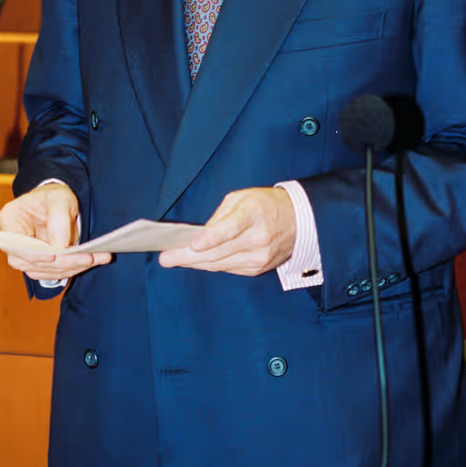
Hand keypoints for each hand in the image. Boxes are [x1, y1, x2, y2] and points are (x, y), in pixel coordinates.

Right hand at [0, 182, 111, 280]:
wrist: (56, 202)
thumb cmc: (53, 196)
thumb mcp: (59, 198)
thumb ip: (58, 219)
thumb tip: (59, 247)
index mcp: (9, 219)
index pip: (16, 244)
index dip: (34, 254)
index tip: (56, 255)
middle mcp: (11, 242)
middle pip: (32, 261)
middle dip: (63, 262)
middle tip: (89, 258)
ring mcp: (22, 255)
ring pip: (43, 271)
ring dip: (70, 268)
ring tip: (94, 259)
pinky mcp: (36, 264)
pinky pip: (51, 273)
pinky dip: (70, 270)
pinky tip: (87, 263)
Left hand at [158, 187, 295, 276]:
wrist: (299, 220)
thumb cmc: (265, 204)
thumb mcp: (243, 198)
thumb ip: (221, 215)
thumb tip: (200, 236)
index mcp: (254, 214)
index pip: (230, 229)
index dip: (211, 239)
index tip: (192, 244)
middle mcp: (258, 239)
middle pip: (219, 252)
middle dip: (189, 256)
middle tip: (166, 258)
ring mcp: (260, 257)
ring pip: (220, 264)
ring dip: (195, 263)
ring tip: (173, 260)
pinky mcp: (258, 268)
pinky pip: (228, 268)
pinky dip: (210, 264)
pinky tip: (194, 261)